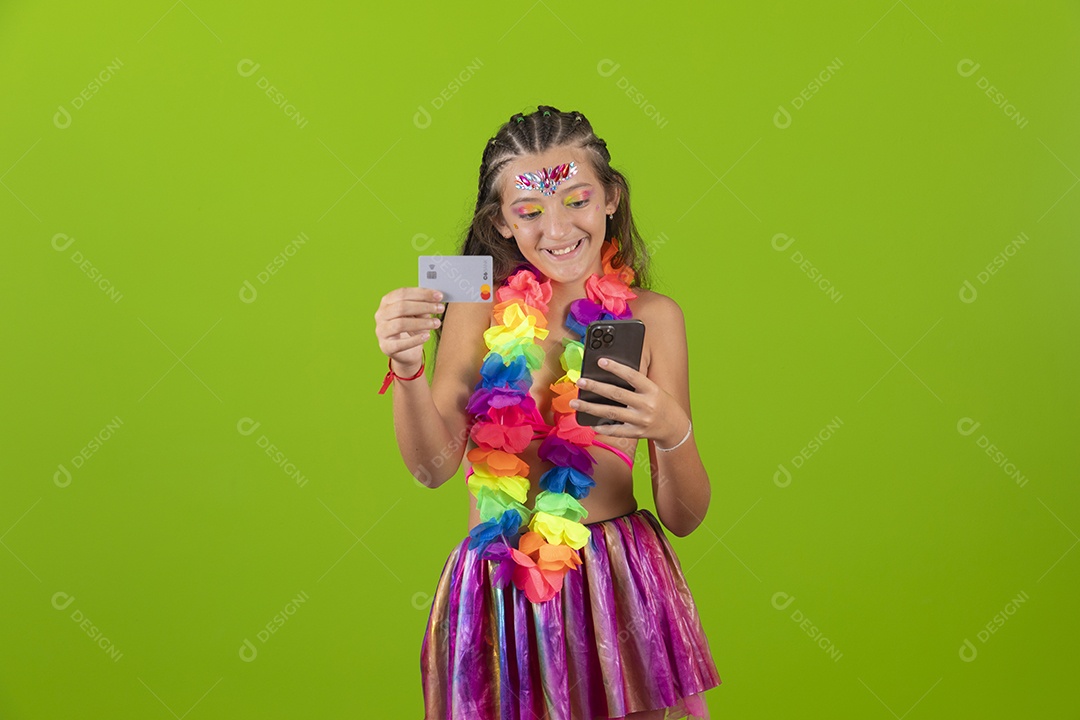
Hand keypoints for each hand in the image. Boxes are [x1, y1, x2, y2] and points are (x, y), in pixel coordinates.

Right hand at [374, 287, 444, 373]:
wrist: (406, 351)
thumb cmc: (412, 327)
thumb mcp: (418, 314)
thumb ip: (424, 305)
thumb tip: (437, 298)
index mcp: (387, 301)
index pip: (403, 293)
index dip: (422, 294)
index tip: (439, 296)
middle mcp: (381, 314)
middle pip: (402, 307)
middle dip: (424, 307)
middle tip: (440, 308)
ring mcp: (381, 331)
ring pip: (400, 324)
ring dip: (422, 323)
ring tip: (437, 323)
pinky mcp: (386, 347)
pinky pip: (400, 343)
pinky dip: (415, 340)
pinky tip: (427, 336)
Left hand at [569, 357, 688, 445]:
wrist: (675, 427)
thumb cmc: (661, 403)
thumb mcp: (654, 389)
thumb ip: (636, 384)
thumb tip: (609, 376)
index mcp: (652, 390)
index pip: (632, 376)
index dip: (616, 367)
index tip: (600, 361)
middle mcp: (646, 405)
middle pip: (616, 394)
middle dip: (596, 387)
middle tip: (580, 381)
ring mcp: (641, 421)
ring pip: (611, 413)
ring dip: (590, 408)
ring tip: (575, 403)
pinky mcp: (636, 434)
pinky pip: (615, 431)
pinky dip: (602, 428)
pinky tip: (590, 423)